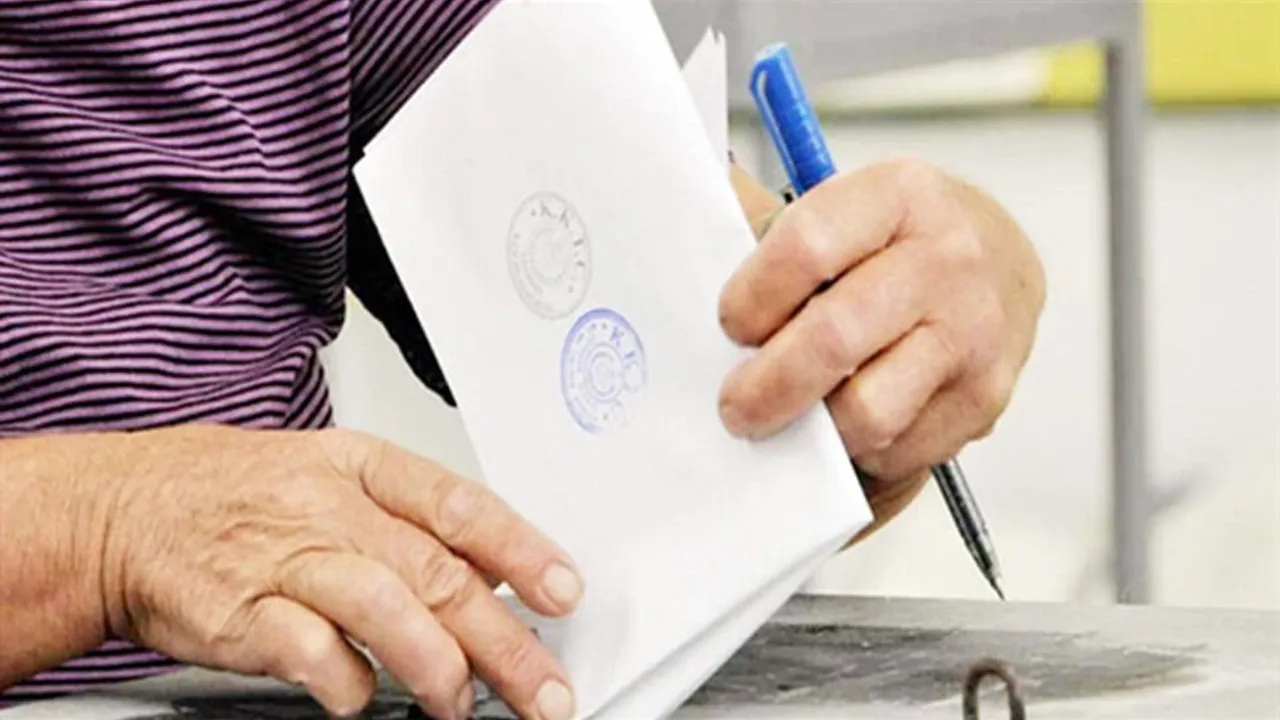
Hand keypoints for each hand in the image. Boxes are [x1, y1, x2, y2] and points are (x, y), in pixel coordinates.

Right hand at [92, 425, 580, 719]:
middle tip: (545, 686)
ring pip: (382, 605)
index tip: (563, 590)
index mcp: (362, 468)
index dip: (520, 549)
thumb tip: (493, 572)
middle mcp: (330, 508)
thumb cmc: (234, 494)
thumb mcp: (329, 476)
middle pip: (436, 572)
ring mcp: (285, 558)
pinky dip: (345, 681)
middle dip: (503, 638)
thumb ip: (408, 523)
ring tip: (459, 702)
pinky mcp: (239, 612)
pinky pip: (308, 651)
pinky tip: (362, 698)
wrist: (124, 510)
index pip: (459, 505)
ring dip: (433, 663)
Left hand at [718, 158, 1044, 530]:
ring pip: (867, 410)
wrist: (1006, 267)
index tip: (729, 326)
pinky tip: (855, 415)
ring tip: (802, 410)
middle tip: (736, 404)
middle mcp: (946, 260)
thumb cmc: (899, 242)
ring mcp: (973, 332)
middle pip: (833, 339)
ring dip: (818, 425)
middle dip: (766, 386)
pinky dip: (862, 448)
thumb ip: (769, 230)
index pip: (806, 247)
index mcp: (899, 195)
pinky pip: (899, 449)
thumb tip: (688, 257)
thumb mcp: (847, 207)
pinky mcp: (985, 397)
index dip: (752, 297)